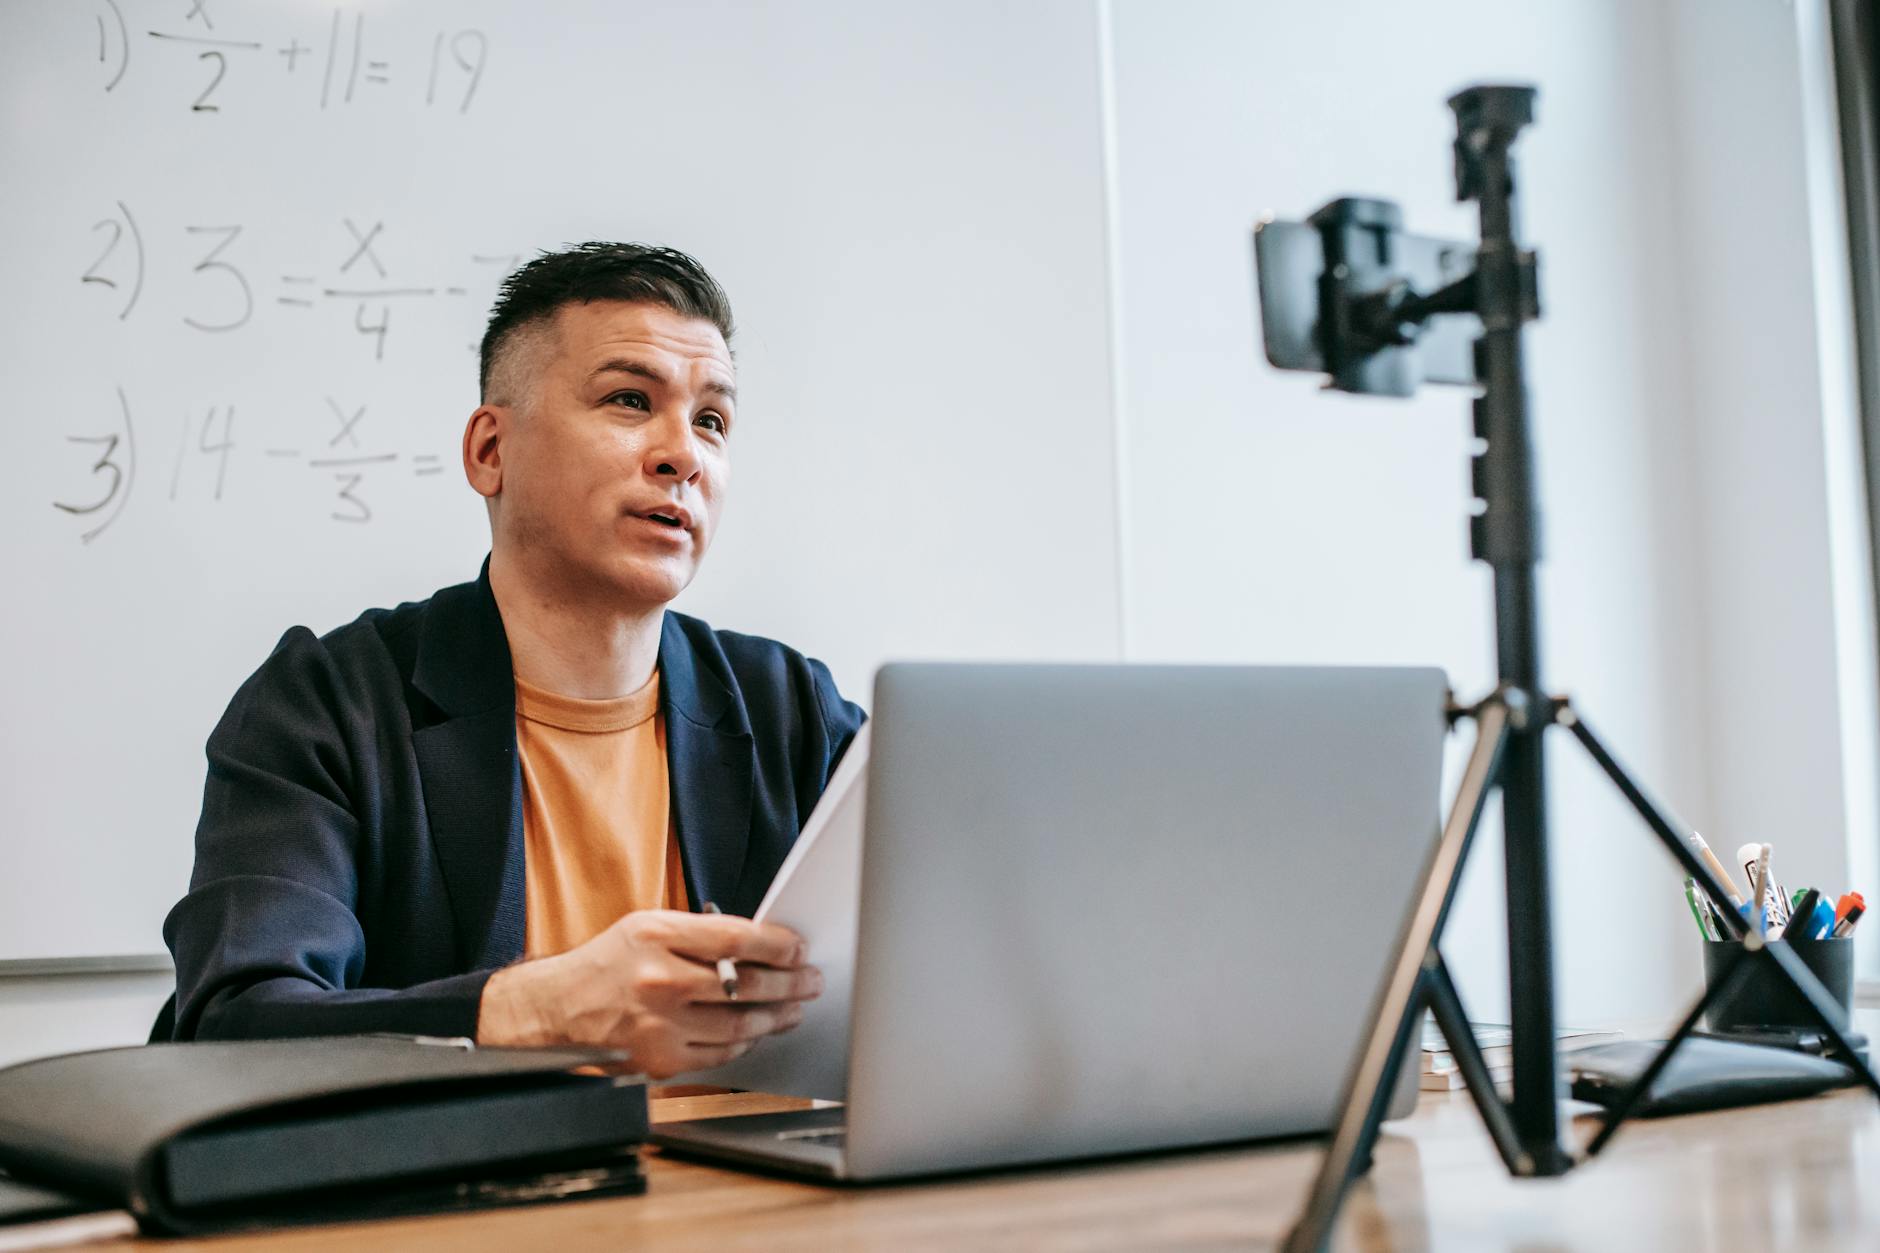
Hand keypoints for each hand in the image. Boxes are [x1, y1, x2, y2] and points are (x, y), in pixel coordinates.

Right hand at [476, 909, 821, 1078]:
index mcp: (656, 936)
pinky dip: (746, 1043)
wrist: (558, 1007)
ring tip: (794, 1007)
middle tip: (811, 980)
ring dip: (777, 1016)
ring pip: (740, 1025)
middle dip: (790, 983)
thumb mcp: (648, 926)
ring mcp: (659, 1024)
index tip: (798, 948)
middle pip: (745, 985)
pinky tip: (758, 1031)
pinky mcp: (661, 1060)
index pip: (735, 938)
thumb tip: (762, 945)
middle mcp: (658, 980)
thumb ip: (700, 934)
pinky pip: (721, 1054)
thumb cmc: (609, 963)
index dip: (777, 945)